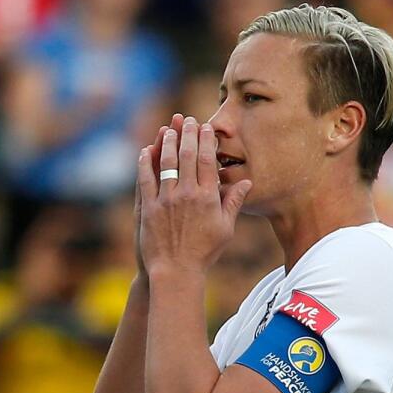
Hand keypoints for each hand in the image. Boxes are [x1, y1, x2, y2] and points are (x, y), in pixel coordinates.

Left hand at [137, 115, 251, 276]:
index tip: (206, 128)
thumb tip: (246, 183)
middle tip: (188, 120)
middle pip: (188, 156)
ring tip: (170, 129)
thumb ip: (233, 203)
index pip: (207, 161)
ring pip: (167, 164)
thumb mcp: (225, 228)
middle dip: (188, 134)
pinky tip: (146, 150)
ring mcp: (166, 200)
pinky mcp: (149, 208)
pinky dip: (146, 163)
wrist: (177, 271)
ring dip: (168, 143)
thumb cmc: (204, 252)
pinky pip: (146, 179)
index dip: (207, 141)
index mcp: (208, 198)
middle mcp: (187, 195)